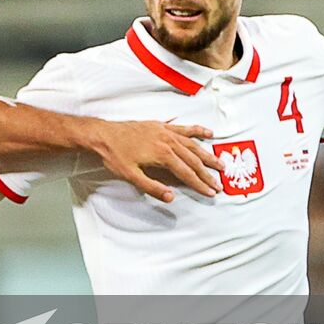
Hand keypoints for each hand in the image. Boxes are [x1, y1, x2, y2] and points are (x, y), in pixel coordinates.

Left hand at [90, 121, 221, 201]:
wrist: (102, 135)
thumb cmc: (115, 155)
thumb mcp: (131, 176)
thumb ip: (152, 187)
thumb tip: (171, 197)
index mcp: (163, 155)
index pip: (186, 173)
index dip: (200, 184)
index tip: (211, 192)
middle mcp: (168, 141)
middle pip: (193, 160)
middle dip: (207, 173)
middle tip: (220, 184)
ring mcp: (166, 132)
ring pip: (193, 144)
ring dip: (207, 154)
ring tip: (221, 163)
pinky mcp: (161, 126)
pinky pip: (184, 128)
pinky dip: (197, 130)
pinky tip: (208, 133)